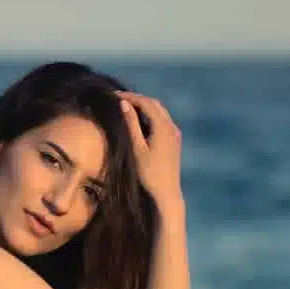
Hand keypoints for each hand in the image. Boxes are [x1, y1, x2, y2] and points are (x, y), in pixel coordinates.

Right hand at [118, 92, 182, 209]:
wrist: (166, 193)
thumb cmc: (148, 173)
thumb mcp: (136, 148)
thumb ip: (131, 125)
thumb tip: (124, 104)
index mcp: (163, 127)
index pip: (146, 103)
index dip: (130, 97)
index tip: (114, 95)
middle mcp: (172, 127)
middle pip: (154, 104)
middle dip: (137, 99)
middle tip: (118, 98)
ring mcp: (175, 134)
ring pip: (159, 111)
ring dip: (144, 106)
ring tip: (126, 107)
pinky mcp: (174, 140)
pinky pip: (162, 120)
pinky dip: (150, 115)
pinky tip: (139, 120)